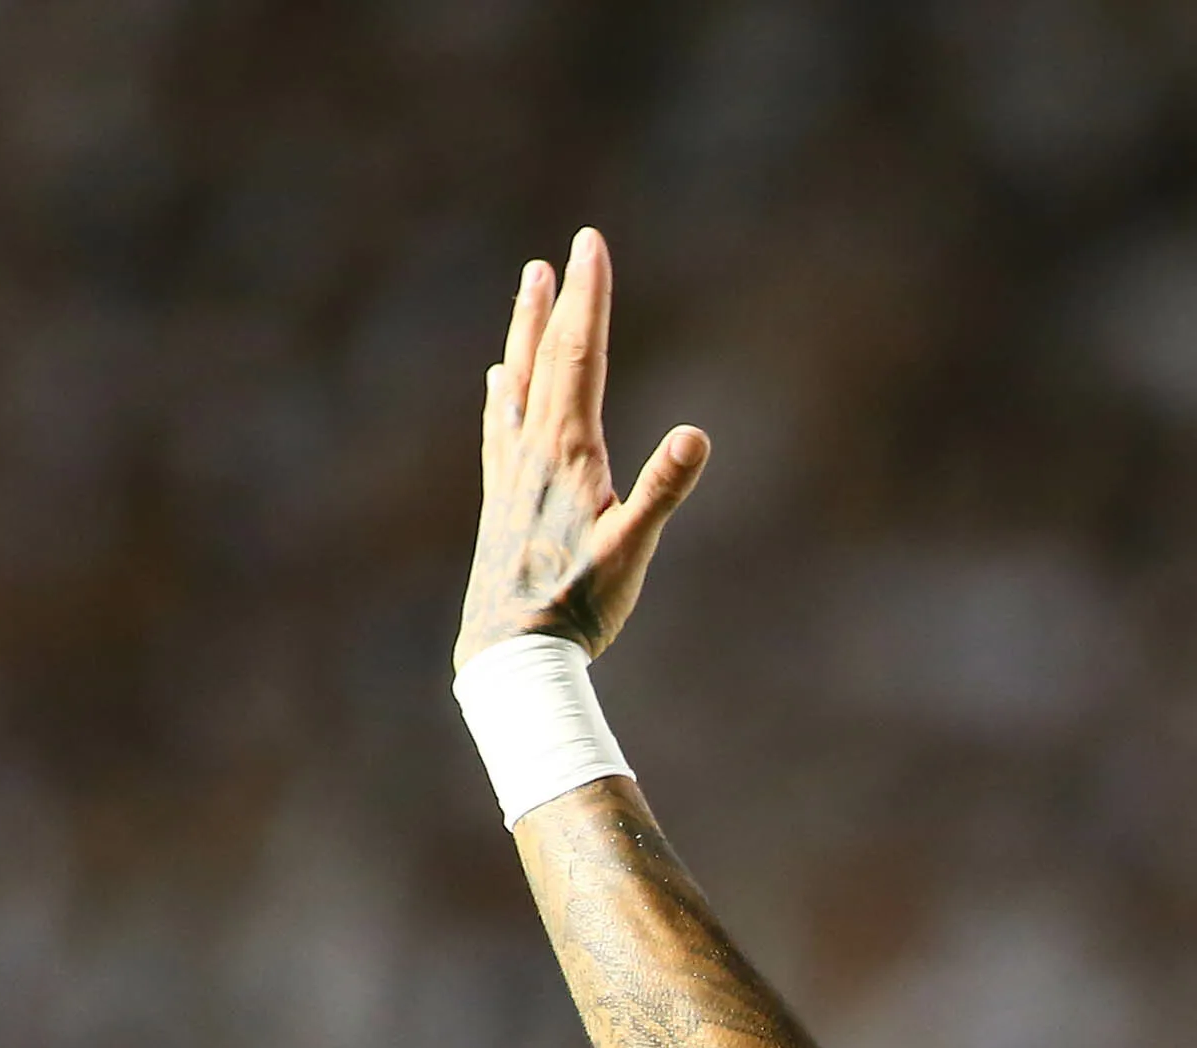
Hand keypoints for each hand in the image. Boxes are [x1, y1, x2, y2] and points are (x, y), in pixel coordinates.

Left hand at [456, 228, 709, 673]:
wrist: (511, 653)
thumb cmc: (579, 606)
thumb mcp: (634, 550)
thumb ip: (663, 489)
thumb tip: (697, 433)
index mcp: (567, 450)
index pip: (581, 355)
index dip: (589, 297)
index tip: (591, 244)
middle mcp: (533, 448)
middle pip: (545, 356)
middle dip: (558, 301)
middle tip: (563, 251)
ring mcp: (513, 471)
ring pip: (518, 381)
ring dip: (525, 331)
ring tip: (527, 287)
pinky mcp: (504, 497)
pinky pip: (501, 424)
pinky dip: (504, 390)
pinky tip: (499, 381)